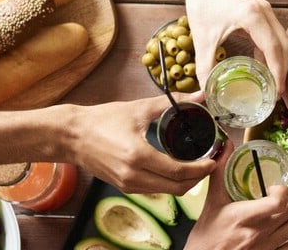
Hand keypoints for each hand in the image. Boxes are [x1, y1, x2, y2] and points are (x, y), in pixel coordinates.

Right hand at [64, 97, 214, 194]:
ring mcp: (127, 184)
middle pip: (177, 188)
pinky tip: (177, 168)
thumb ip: (172, 102)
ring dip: (185, 182)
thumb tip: (200, 96)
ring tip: (197, 165)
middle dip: (198, 178)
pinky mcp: (123, 187)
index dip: (201, 169)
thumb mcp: (138, 108)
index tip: (215, 159)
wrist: (72, 136)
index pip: (179, 172)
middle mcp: (133, 176)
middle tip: (210, 163)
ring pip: (166, 191)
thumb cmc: (102, 120)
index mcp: (138, 156)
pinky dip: (169, 183)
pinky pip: (154, 189)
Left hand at [183, 0, 287, 93]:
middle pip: (285, 46)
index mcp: (253, 17)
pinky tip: (263, 68)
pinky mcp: (264, 14)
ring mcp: (267, 12)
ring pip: (284, 42)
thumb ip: (205, 69)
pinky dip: (274, 54)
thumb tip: (206, 94)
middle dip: (283, 70)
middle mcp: (265, 13)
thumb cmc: (203, 4)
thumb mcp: (202, 40)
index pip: (274, 49)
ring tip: (273, 84)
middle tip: (277, 93)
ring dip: (281, 62)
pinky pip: (276, 37)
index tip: (277, 91)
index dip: (278, 72)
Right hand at [190, 165, 287, 249]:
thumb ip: (221, 173)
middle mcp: (257, 234)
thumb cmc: (206, 236)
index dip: (283, 191)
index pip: (277, 203)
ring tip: (287, 210)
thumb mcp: (212, 202)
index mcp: (243, 217)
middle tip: (286, 194)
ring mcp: (266, 248)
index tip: (275, 187)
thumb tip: (226, 146)